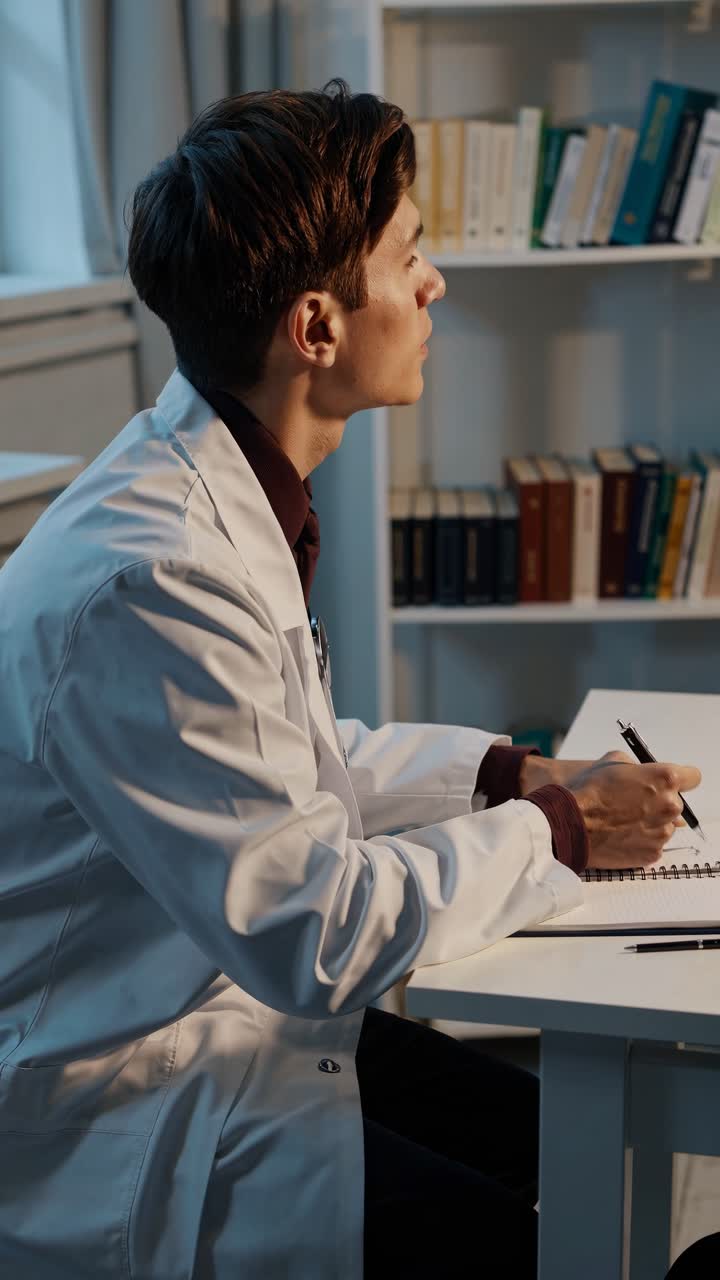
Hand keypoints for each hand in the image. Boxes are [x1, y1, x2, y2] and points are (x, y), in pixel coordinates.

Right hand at [550, 750, 700, 869]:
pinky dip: (640, 840)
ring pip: (664, 825)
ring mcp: (662, 832)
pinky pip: (652, 844)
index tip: (668, 783)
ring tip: (622, 821)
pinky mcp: (652, 853)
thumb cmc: (588, 791)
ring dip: (650, 822)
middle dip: (659, 801)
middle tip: (633, 802)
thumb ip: (638, 767)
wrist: (569, 823)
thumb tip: (644, 775)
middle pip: (676, 803)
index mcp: (665, 779)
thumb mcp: (612, 761)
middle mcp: (670, 806)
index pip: (693, 777)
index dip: (680, 778)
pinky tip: (620, 834)